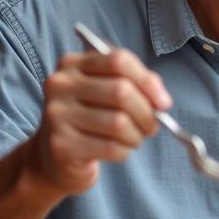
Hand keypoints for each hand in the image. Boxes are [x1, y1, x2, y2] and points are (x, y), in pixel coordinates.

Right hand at [27, 47, 171, 196]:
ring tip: (134, 139)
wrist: (54, 157)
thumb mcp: (107, 92)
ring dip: (136, 135)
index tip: (163, 102)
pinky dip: (124, 151)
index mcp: (72, 64)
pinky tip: (118, 150)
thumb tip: (161, 100)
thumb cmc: (90, 118)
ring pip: (118, 123)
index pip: (118, 60)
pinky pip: (110, 147)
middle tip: (152, 126)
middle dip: (146, 113)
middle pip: (120, 91)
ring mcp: (57, 115)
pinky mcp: (61, 145)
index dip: (148, 81)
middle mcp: (60, 85)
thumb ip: (136, 84)